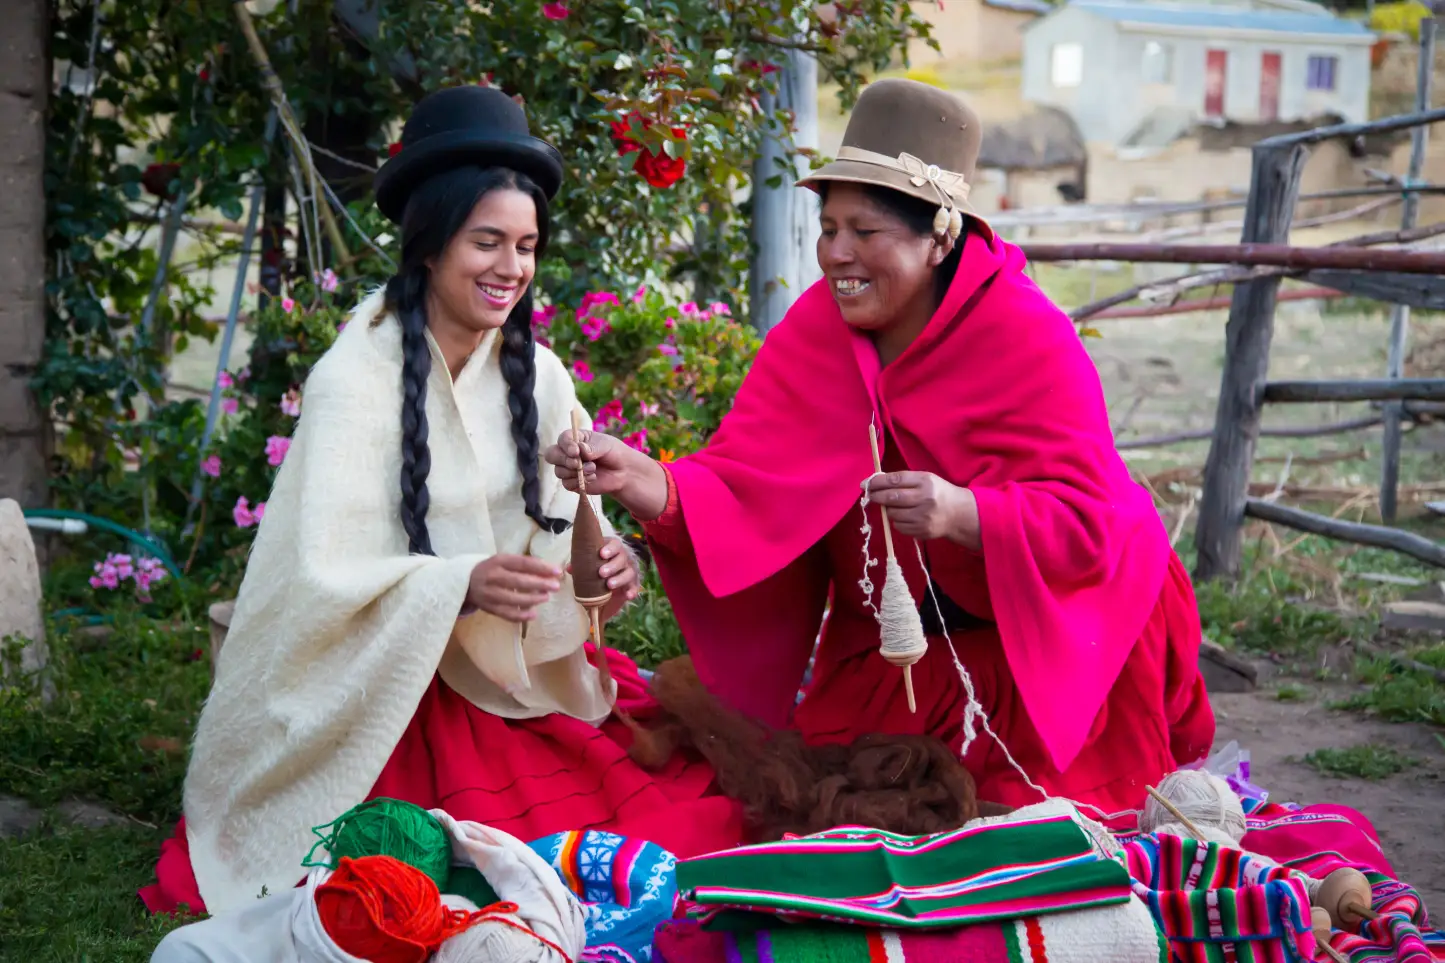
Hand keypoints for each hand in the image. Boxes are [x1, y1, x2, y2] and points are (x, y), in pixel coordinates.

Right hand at [467, 554, 562, 622]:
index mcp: (499, 561)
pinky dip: (521, 616)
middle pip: (519, 582)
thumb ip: (525, 566)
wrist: (466, 581)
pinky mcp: (488, 608)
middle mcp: (493, 576)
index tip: (557, 571)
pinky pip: (506, 614)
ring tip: (545, 597)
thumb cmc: (492, 569)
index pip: (523, 563)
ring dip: (532, 599)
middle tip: (555, 586)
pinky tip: (533, 614)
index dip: (541, 568)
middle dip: (540, 584)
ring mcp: (490, 593)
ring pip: (513, 599)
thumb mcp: (505, 561)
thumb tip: (550, 573)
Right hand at [543, 424, 668, 520]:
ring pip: (559, 471)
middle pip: (552, 455)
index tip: (576, 451)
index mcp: (574, 439)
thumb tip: (580, 450)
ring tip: (593, 469)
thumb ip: (592, 447)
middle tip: (578, 463)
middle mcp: (567, 453)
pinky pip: (567, 484)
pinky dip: (579, 481)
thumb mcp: (605, 445)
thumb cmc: (613, 452)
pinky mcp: (572, 482)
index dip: (566, 445)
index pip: (562, 439)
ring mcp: (568, 468)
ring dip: (575, 472)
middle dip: (564, 460)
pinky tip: (592, 478)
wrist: (623, 472)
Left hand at [569, 537, 640, 621]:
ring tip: (609, 585)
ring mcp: (629, 571)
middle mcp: (622, 558)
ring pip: (629, 572)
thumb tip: (569, 568)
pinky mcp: (632, 585)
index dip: (610, 548)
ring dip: (620, 578)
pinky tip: (628, 595)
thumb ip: (579, 566)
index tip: (602, 554)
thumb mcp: (586, 567)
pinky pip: (635, 587)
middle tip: (601, 573)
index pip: (615, 544)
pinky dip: (632, 591)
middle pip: (622, 558)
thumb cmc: (593, 570)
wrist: (603, 589)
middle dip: (612, 565)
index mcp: (611, 549)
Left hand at [865, 471, 979, 547]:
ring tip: (894, 506)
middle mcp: (924, 499)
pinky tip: (905, 516)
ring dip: (888, 509)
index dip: (877, 482)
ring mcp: (923, 517)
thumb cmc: (937, 492)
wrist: (958, 514)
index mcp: (925, 481)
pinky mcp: (921, 530)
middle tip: (869, 495)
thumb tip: (875, 483)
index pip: (895, 480)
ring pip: (892, 513)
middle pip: (891, 497)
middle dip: (876, 496)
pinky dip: (897, 521)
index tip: (866, 483)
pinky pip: (898, 526)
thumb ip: (903, 480)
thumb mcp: (925, 479)